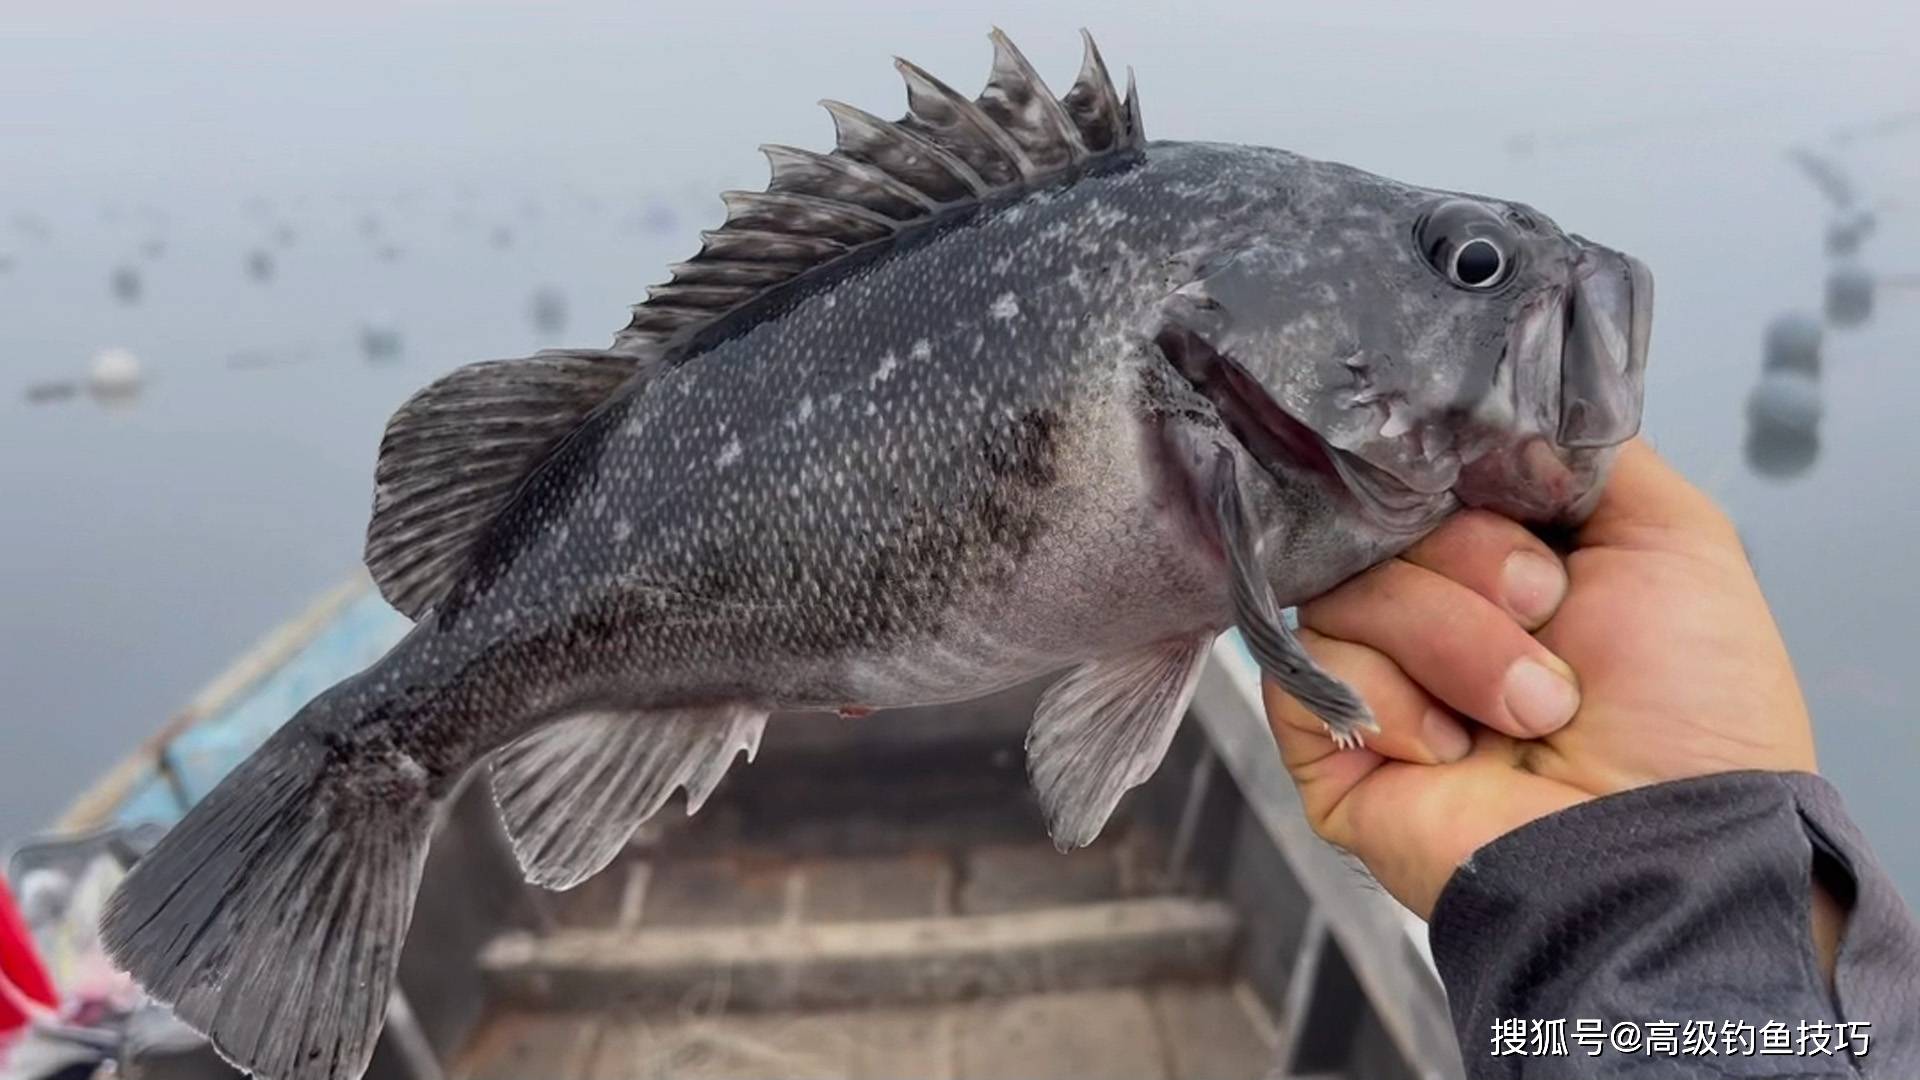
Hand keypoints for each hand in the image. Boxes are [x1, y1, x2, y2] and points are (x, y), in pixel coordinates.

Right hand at [1263, 439, 1821, 926]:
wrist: (1668, 846)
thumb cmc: (1693, 709)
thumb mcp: (1672, 537)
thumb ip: (1584, 452)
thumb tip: (1494, 417)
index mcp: (1500, 562)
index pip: (1421, 475)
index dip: (1460, 480)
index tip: (1530, 516)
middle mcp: (1433, 615)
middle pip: (1376, 522)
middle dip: (1474, 563)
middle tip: (1545, 615)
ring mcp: (1378, 683)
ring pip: (1341, 593)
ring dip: (1452, 642)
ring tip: (1527, 712)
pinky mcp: (1331, 748)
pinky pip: (1303, 673)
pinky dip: (1389, 704)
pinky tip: (1452, 752)